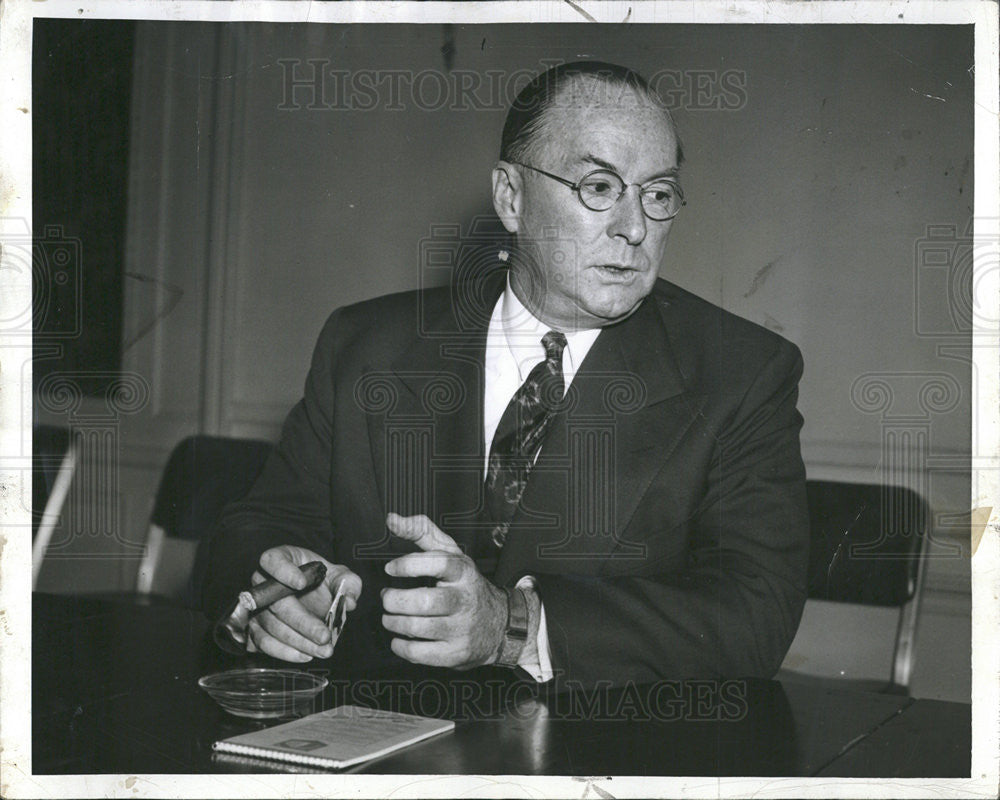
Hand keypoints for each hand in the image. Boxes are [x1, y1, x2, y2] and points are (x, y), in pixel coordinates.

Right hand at [246, 545, 361, 662]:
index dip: (283, 571)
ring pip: (270, 626)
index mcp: (281, 559)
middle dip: (302, 622)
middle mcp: (262, 582)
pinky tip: (305, 655)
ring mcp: (256, 606)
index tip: (301, 583)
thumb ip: (349, 583)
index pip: (272, 560)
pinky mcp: (255, 627)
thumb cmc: (322, 579)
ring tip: (322, 650)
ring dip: (298, 642)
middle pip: (275, 602)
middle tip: (324, 636)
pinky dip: (284, 652)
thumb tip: (350, 601)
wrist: (312, 593)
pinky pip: (263, 642)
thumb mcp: (340, 575)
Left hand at [382, 513, 507, 669]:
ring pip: (418, 628)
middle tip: (387, 597)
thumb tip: (392, 520)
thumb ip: (421, 532)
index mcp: (462, 572)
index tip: (390, 568)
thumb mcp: (450, 553)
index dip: (409, 564)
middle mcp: (464, 600)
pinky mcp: (455, 653)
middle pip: (424, 601)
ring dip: (393, 622)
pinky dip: (402, 647)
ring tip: (389, 616)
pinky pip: (420, 654)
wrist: (498, 625)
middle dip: (395, 600)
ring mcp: (461, 629)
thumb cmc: (465, 586)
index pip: (439, 563)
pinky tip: (399, 638)